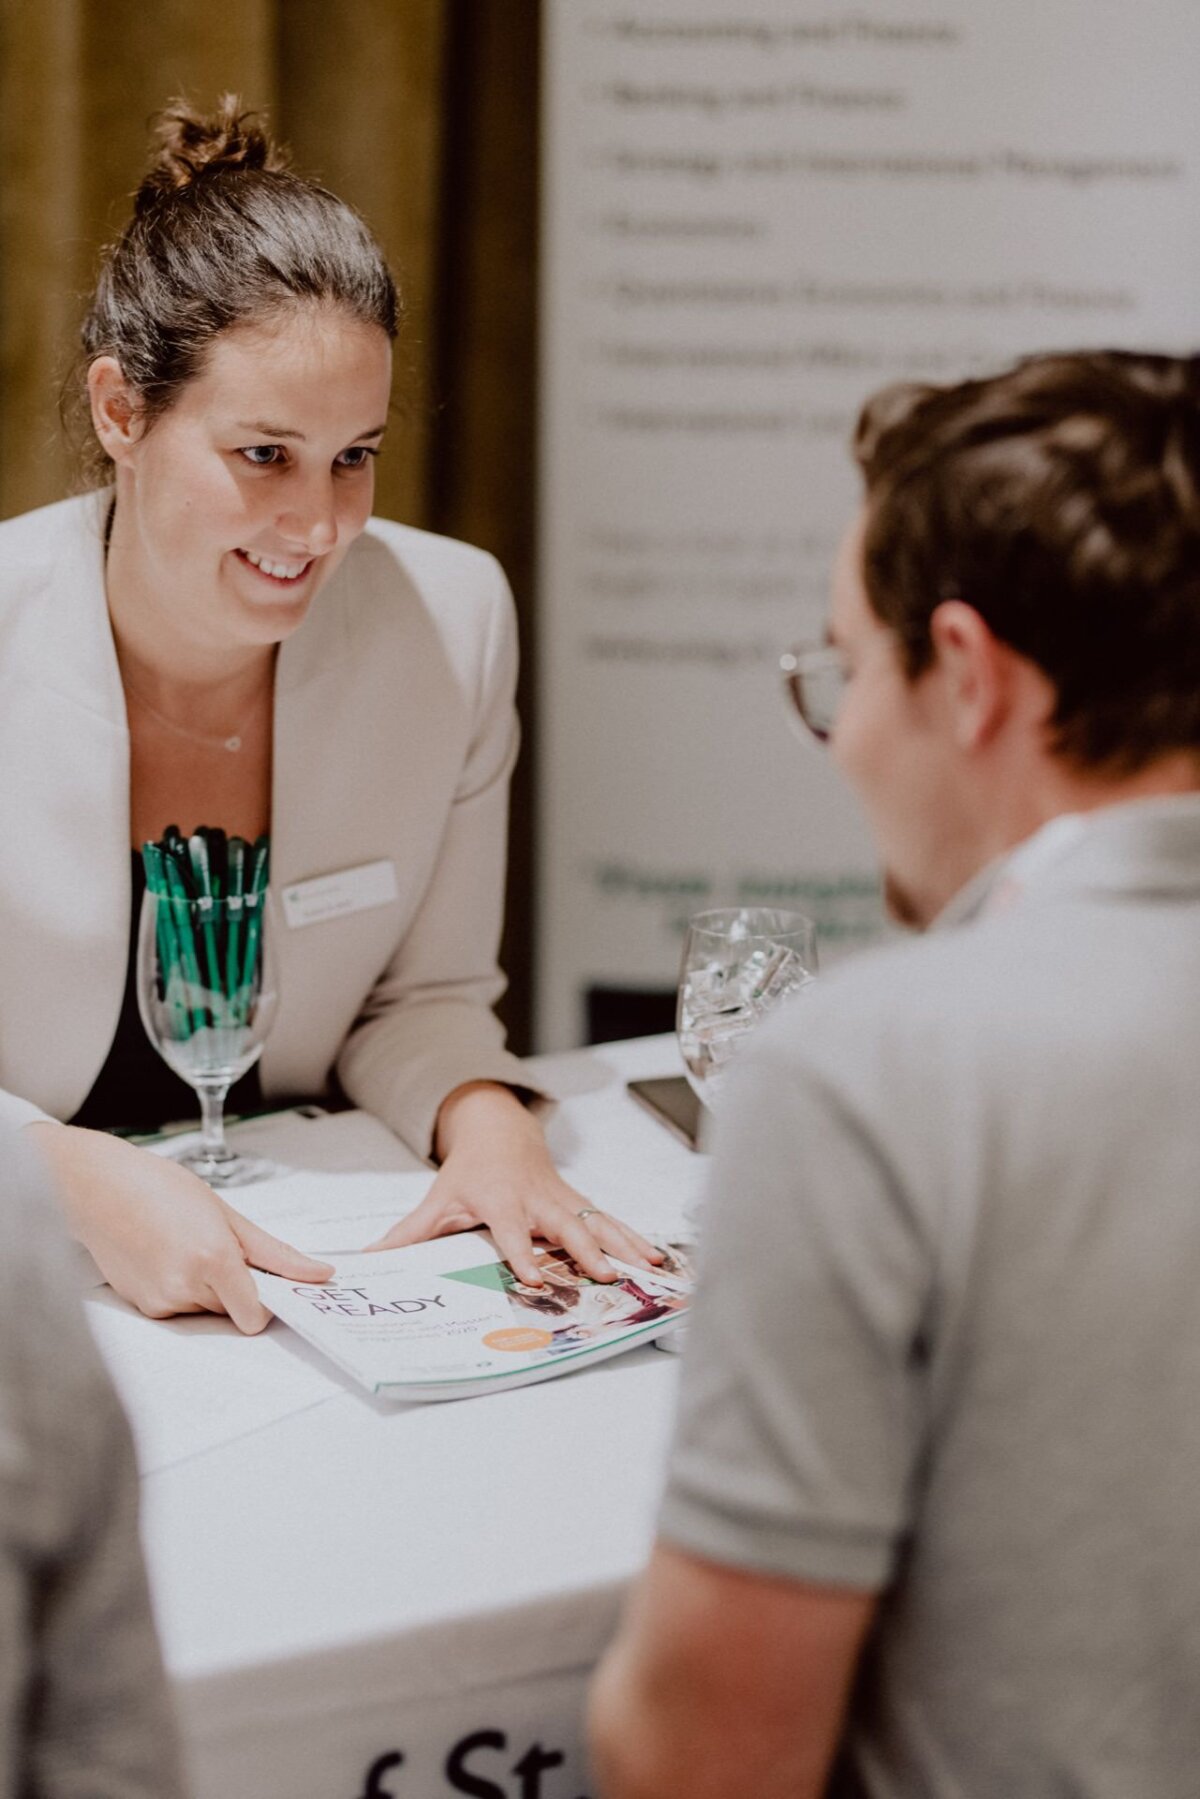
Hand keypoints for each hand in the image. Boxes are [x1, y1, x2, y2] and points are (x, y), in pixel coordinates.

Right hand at [26, 1122, 332, 1331]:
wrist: (99, 1190)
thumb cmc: (161, 1189)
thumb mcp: (228, 1214)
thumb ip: (276, 1253)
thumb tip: (319, 1274)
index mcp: (214, 1259)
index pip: (256, 1316)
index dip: (267, 1302)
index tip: (270, 1285)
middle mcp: (186, 1287)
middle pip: (234, 1310)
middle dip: (237, 1286)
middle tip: (219, 1247)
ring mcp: (162, 1301)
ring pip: (209, 1309)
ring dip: (210, 1288)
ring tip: (187, 1246)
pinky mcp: (144, 1307)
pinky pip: (182, 1309)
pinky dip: (184, 1289)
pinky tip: (167, 1257)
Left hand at [365, 1083, 664, 1286]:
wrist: (500, 1132)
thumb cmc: (468, 1173)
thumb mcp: (437, 1199)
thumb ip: (407, 1234)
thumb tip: (368, 1260)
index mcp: (501, 1201)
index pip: (512, 1232)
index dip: (522, 1254)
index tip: (533, 1278)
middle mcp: (537, 1200)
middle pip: (565, 1228)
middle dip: (586, 1252)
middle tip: (605, 1276)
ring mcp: (564, 1200)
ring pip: (597, 1222)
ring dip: (624, 1245)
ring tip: (649, 1267)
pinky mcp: (581, 1203)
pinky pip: (610, 1222)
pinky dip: (635, 1238)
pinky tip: (658, 1258)